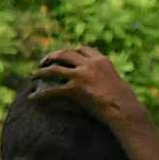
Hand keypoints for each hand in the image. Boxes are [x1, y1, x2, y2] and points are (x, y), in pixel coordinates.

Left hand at [28, 43, 148, 123]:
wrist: (125, 110)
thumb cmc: (125, 102)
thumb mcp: (118, 83)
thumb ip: (107, 78)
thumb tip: (106, 83)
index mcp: (102, 61)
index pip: (83, 49)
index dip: (72, 51)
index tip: (64, 54)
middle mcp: (91, 64)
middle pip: (66, 53)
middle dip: (53, 56)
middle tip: (43, 61)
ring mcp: (82, 75)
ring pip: (55, 69)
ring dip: (41, 71)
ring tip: (33, 75)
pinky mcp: (76, 88)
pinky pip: (53, 90)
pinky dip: (41, 94)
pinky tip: (32, 98)